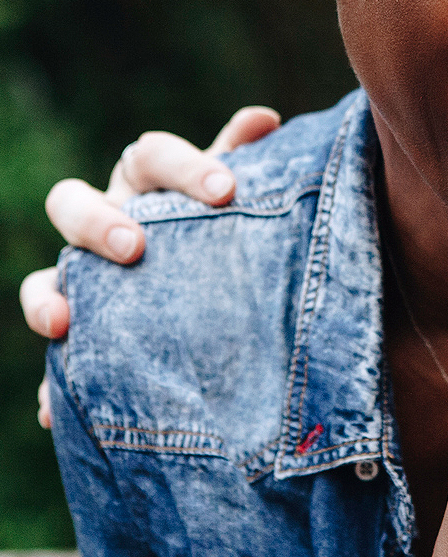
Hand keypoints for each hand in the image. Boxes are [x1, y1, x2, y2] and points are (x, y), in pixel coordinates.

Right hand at [21, 106, 279, 426]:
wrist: (229, 312)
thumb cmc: (233, 242)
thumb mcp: (243, 211)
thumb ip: (246, 164)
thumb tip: (264, 116)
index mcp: (149, 186)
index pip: (150, 158)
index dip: (182, 167)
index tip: (227, 191)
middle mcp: (109, 223)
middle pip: (73, 202)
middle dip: (98, 222)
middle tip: (135, 249)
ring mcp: (88, 277)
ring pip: (48, 275)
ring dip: (45, 296)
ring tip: (60, 322)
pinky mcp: (86, 334)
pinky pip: (59, 363)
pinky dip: (56, 386)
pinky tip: (55, 411)